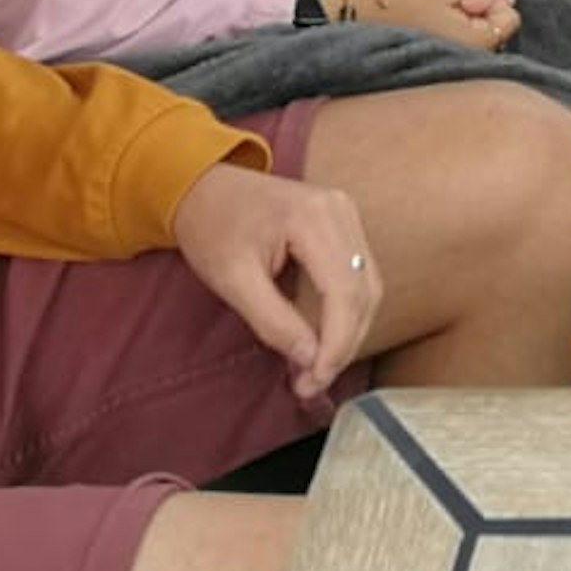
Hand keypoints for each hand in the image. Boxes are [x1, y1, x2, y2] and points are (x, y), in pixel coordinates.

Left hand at [170, 160, 379, 400]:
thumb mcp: (232, 279)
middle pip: (364, 292)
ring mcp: (347, 215)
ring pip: (367, 287)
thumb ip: (272, 320)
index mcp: (315, 219)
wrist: (203, 186)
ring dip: (348, 333)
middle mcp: (341, 212)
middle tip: (312, 384)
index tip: (313, 382)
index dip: (336, 344)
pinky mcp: (344, 224)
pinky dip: (344, 313)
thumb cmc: (212, 227)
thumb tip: (308, 360)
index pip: (344, 292)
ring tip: (315, 368)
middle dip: (343, 345)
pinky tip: (320, 338)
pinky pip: (358, 276)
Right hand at [326, 0, 522, 50]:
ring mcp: (458, 67)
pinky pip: (461, 48)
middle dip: (479, 13)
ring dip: (465, 23)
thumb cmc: (402, 4)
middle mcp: (473, 61)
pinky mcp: (442, 67)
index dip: (489, 0)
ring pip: (479, 38)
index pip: (510, 17)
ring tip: (432, 19)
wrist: (358, 24)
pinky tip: (428, 29)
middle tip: (444, 8)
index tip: (461, 0)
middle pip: (496, 29)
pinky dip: (453, 35)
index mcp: (479, 42)